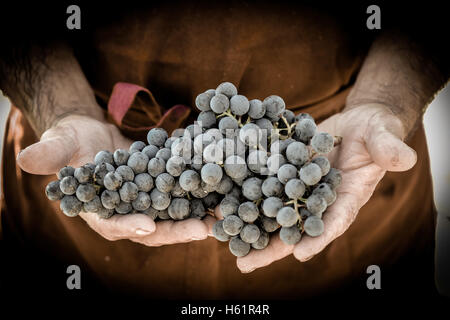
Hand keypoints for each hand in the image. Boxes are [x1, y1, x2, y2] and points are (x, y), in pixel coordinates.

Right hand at [17, 114, 214, 244]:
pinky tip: (222, 191)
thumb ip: (51, 154)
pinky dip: (201, 194)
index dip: (128, 227)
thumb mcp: (61, 144)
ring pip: (173, 215)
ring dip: (198, 217)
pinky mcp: (163, 188)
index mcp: (100, 211)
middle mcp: (127, 212)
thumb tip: (25, 161)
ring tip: (222, 216)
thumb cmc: (73, 140)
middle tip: (202, 229)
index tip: (148, 226)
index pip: (112, 225)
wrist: (94, 134)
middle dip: (176, 230)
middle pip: (152, 227)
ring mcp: (148, 202)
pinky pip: (183, 195)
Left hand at [236, 103, 416, 272]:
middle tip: (245, 264)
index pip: (335, 220)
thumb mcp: (382, 135)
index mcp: (347, 197)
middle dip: (271, 247)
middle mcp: (319, 200)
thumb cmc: (374, 131)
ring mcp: (299, 189)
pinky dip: (246, 197)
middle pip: (295, 227)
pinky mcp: (283, 174)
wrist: (354, 122)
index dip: (319, 236)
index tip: (301, 252)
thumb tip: (404, 159)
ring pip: (273, 213)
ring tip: (224, 243)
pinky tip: (222, 206)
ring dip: (250, 227)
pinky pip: (264, 188)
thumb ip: (389, 147)